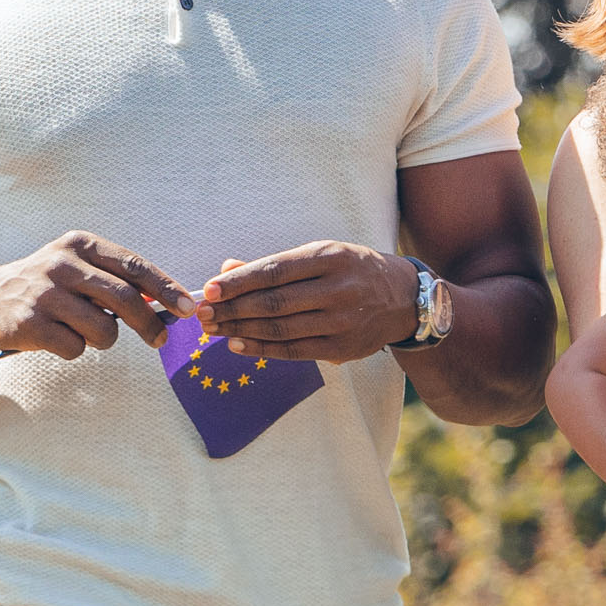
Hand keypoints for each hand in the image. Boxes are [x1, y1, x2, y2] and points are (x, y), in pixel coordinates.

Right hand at [0, 231, 188, 359]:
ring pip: (103, 330)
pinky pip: (75, 348)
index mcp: (80, 244)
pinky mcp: (30, 324)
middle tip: (160, 340)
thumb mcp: (79, 267)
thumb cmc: (51, 286)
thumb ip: (116, 279)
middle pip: (124, 299)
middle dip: (148, 324)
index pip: (134, 266)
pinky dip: (74, 349)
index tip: (187, 309)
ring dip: (102, 339)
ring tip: (83, 331)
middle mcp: (62, 264)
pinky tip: (57, 337)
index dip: (165, 289)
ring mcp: (44, 294)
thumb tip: (168, 303)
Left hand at [189, 240, 413, 364]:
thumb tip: (227, 269)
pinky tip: (237, 345)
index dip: (239, 282)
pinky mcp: (342, 348)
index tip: (209, 289)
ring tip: (212, 330)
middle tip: (202, 314)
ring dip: (240, 330)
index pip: (275, 270)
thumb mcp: (320, 255)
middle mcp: (337, 288)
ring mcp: (341, 321)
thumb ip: (274, 265)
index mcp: (329, 257)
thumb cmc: (350, 271)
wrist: (402, 298)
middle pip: (274, 302)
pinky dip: (261, 349)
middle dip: (232, 309)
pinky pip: (293, 350)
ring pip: (280, 328)